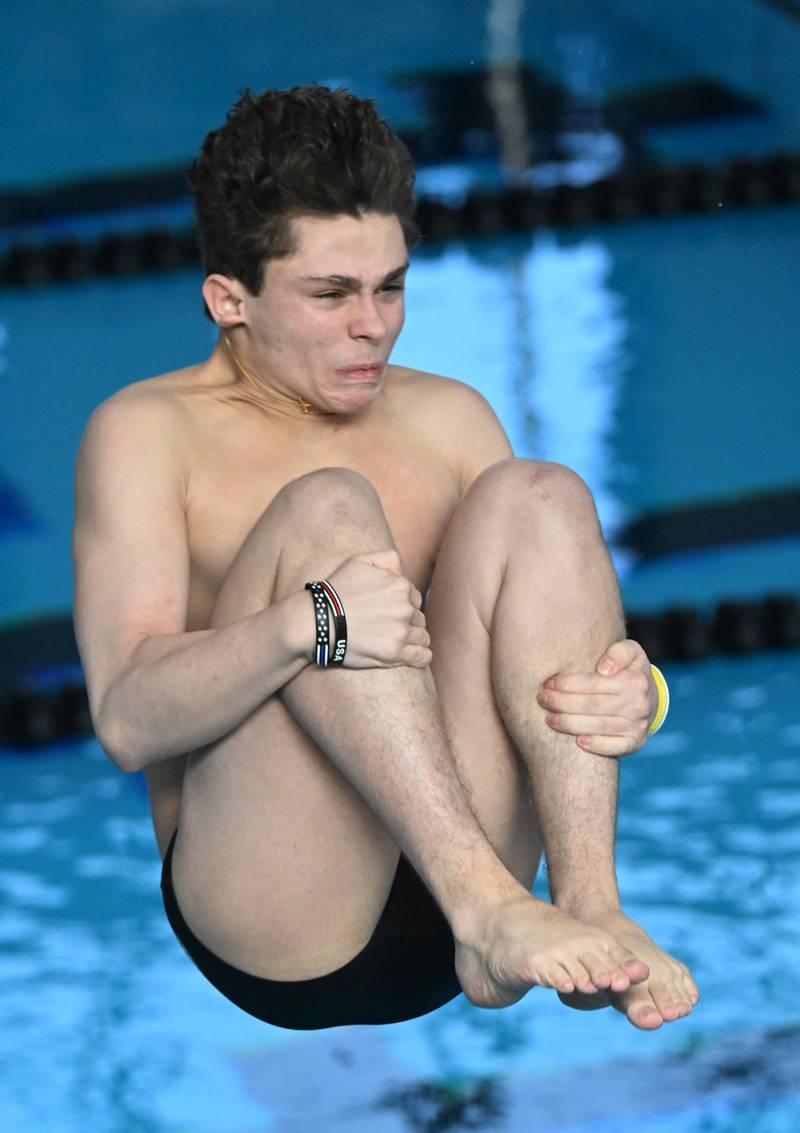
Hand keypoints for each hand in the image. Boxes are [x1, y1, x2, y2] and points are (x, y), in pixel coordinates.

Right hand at [325, 550, 431, 668]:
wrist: (318, 620)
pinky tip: (416, 657)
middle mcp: (404, 608)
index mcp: (400, 586)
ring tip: (398, 642)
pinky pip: (422, 656)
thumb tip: (402, 571)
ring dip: (413, 639)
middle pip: (418, 617)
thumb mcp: (360, 561)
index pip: (414, 598)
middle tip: (389, 628)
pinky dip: (422, 656)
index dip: (404, 605)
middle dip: (408, 622)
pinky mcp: (394, 653)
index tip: (390, 613)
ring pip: (422, 636)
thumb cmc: (336, 591)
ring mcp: (401, 631)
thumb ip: (387, 559)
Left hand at [536, 639, 657, 756]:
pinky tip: (577, 742)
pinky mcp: (634, 743)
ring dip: (570, 724)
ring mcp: (637, 726)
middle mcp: (638, 705)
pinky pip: (614, 748)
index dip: (568, 684)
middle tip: (542, 699)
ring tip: (549, 719)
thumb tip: (604, 668)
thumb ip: (619, 652)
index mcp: (634, 680)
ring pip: (598, 726)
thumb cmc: (629, 670)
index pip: (593, 683)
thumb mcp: (630, 651)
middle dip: (562, 703)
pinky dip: (596, 746)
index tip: (548, 683)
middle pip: (592, 705)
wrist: (649, 698)